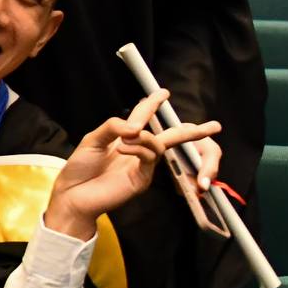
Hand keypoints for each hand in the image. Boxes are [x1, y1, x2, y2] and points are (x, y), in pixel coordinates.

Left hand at [44, 88, 221, 238]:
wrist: (73, 194)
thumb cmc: (80, 168)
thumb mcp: (92, 140)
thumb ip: (113, 127)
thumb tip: (136, 125)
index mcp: (125, 138)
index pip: (143, 117)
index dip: (152, 104)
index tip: (164, 93)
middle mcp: (137, 151)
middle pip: (170, 136)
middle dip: (191, 130)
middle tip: (214, 127)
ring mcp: (142, 165)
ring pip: (160, 144)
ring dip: (145, 137)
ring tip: (124, 141)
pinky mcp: (142, 178)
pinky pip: (150, 157)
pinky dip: (139, 148)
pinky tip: (124, 148)